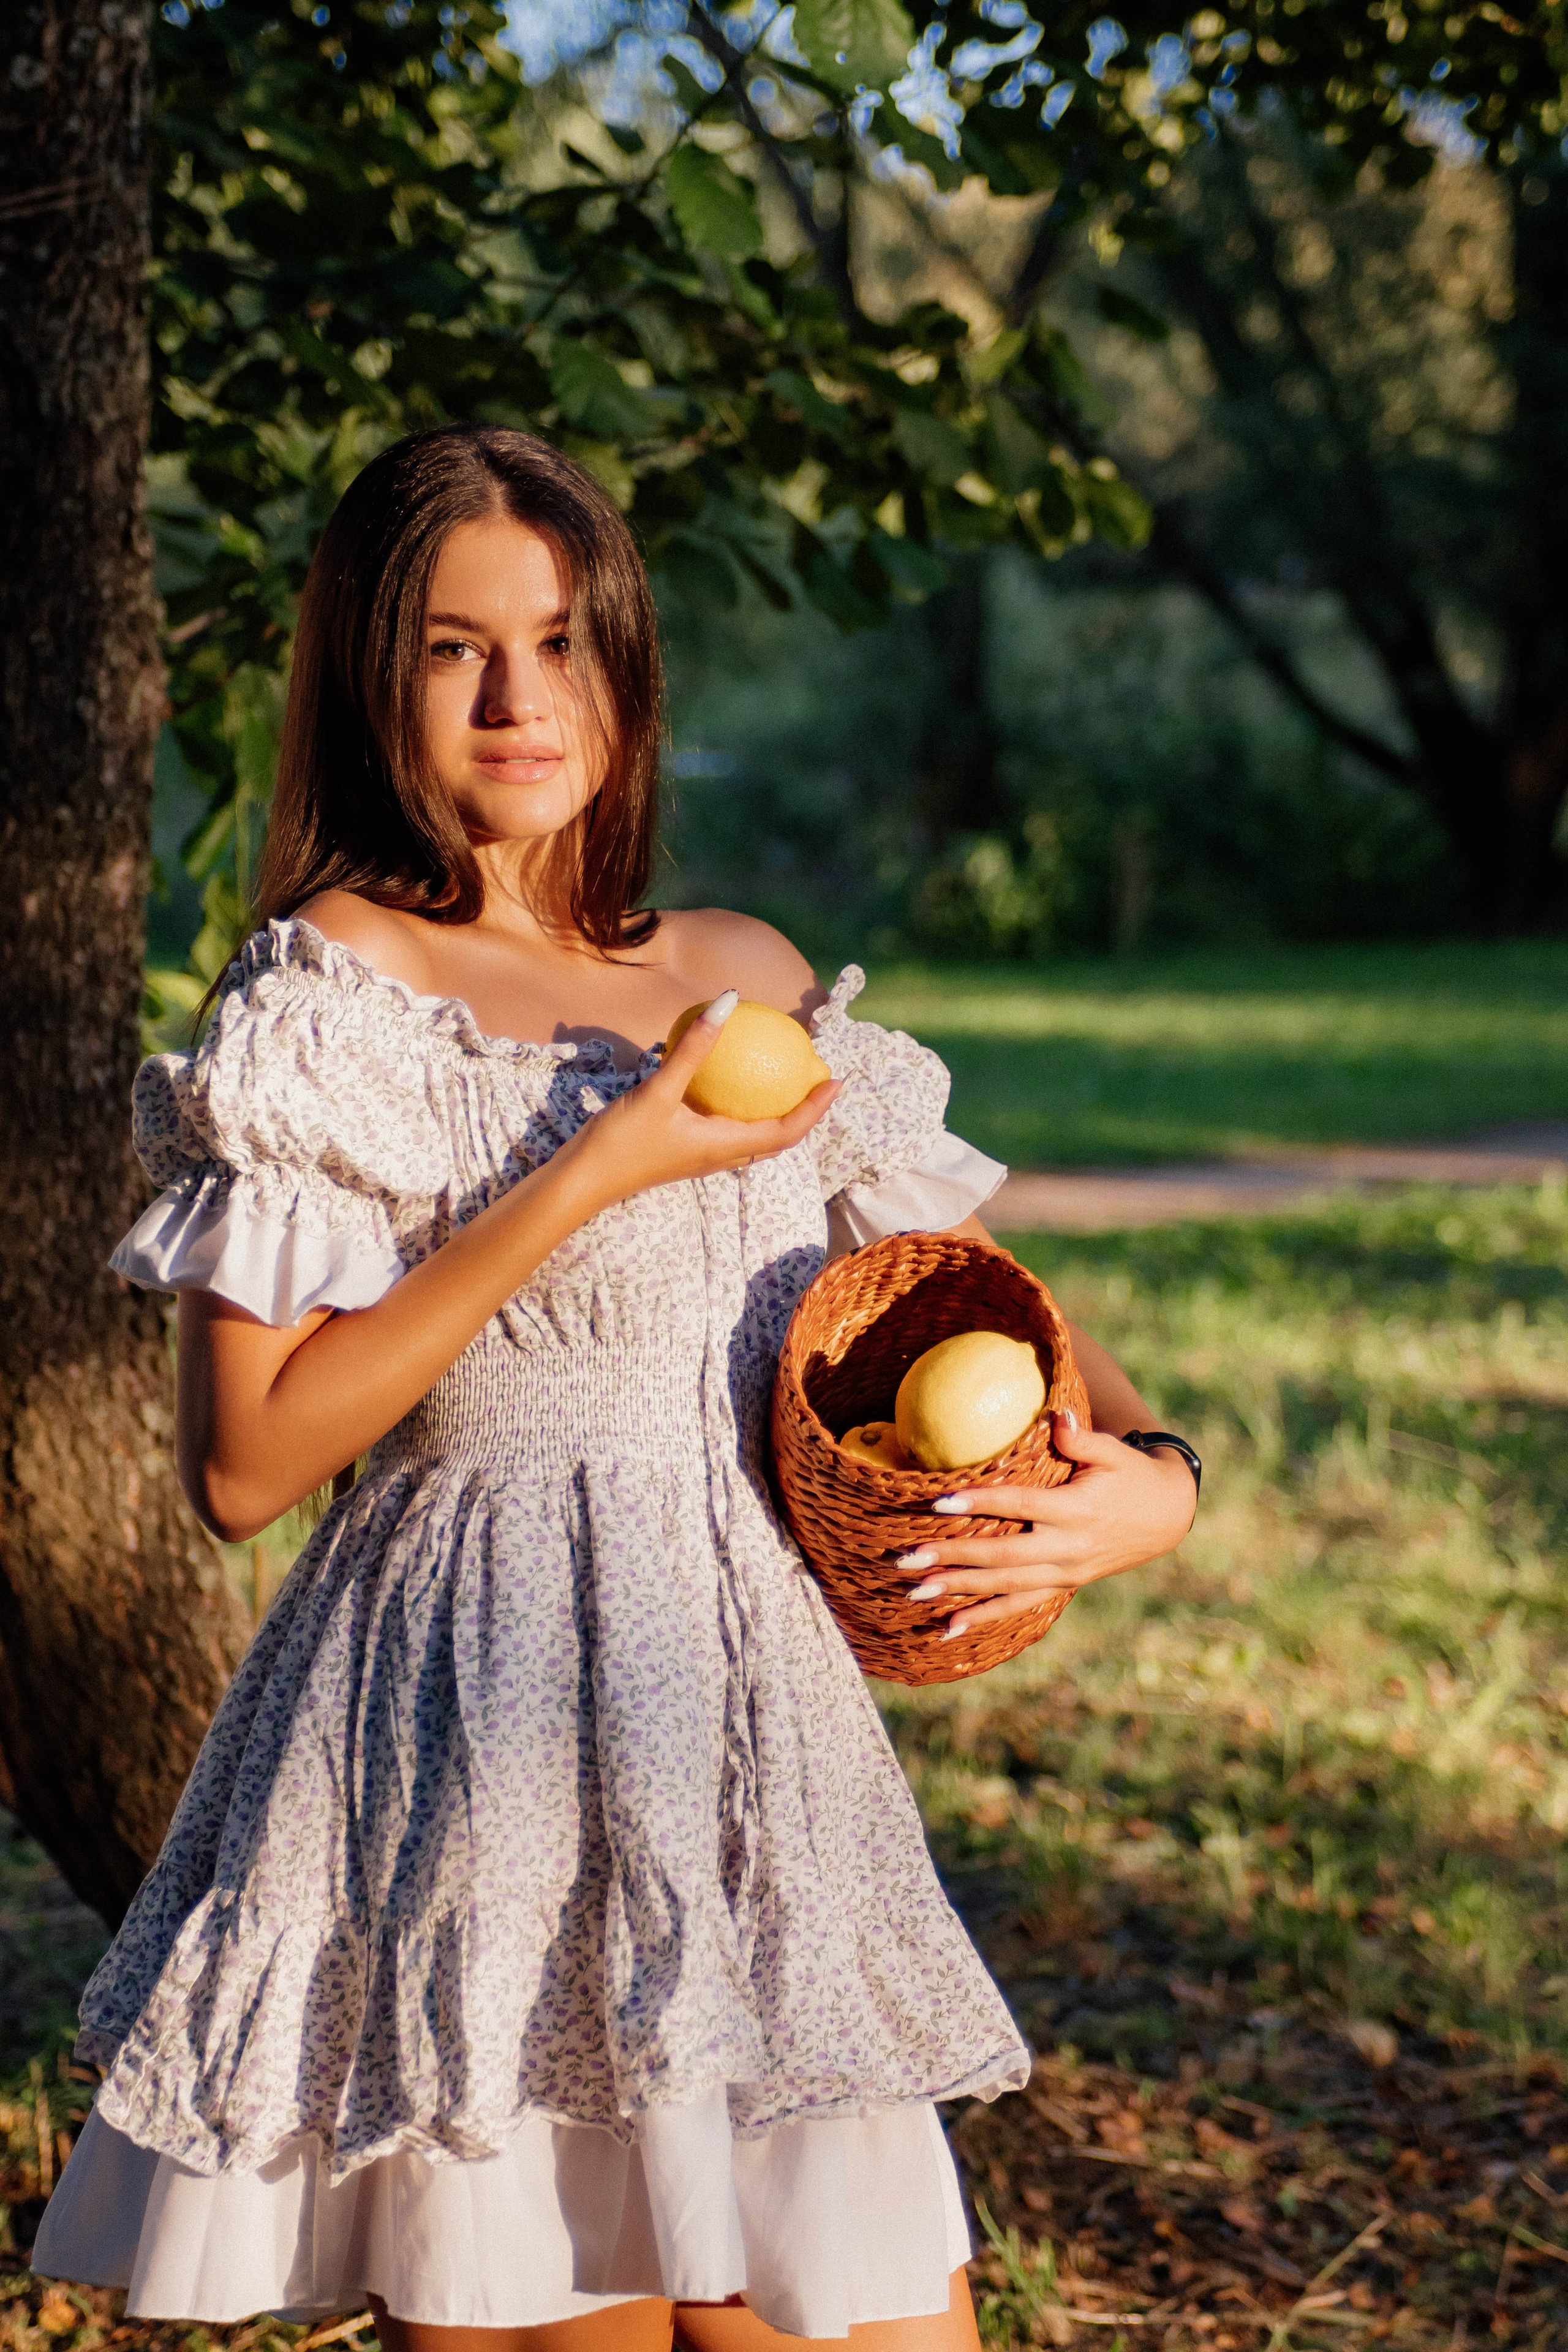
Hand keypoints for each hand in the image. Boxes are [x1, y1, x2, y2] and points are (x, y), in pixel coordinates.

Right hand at [569, 989, 839, 1211]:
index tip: (837, 1080)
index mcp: (725, 1147)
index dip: (816, 1109)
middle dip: (805, 1112)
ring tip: (783, 1080)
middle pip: (778, 1138)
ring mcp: (703, 1157)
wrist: (583, 1180)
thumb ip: (694, 1048)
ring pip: (753, 1139)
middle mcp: (721, 1156)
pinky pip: (726, 1131)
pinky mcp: (685, 1152)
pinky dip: (741, 1111)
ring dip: (776, 1114)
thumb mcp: (659, 1089)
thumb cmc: (622, 1141)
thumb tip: (728, 1002)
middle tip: (818, 1079)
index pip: (787, 1131)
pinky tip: (725, 1082)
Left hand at [891, 1412, 1197, 1641]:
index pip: (1020, 1506)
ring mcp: (1065, 1572)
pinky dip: (984, 1617)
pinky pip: (1020, 1605)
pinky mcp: (1063, 1584)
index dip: (980, 1503)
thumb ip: (1082, 1439)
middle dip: (952, 1558)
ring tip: (914, 1591)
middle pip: (1002, 1556)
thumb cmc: (1132, 1475)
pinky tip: (949, 1628)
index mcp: (1077, 1511)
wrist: (1167, 1515)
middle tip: (908, 1558)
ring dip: (958, 1590)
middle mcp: (1068, 1547)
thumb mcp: (1114, 1452)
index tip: (939, 1502)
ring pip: (1005, 1586)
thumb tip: (1056, 1416)